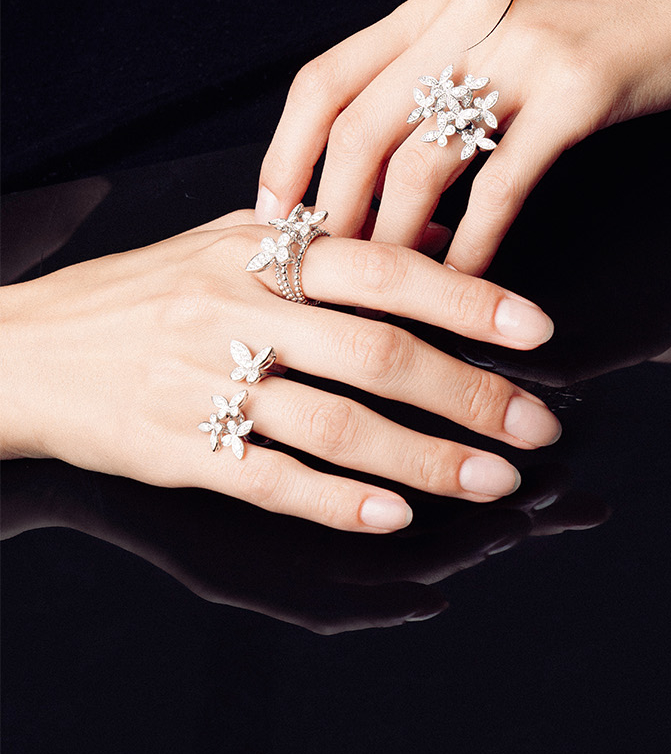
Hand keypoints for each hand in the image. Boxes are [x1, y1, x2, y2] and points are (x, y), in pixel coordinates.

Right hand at [0, 213, 557, 529]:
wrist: (32, 351)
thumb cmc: (141, 298)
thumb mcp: (227, 244)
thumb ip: (328, 242)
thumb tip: (440, 236)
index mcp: (259, 252)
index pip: (383, 267)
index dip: (466, 299)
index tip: (536, 329)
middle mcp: (238, 310)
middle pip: (377, 353)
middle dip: (470, 394)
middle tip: (537, 427)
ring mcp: (208, 382)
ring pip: (338, 426)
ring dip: (426, 460)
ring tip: (491, 483)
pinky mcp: (183, 448)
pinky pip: (275, 479)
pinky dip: (340, 502)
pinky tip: (394, 517)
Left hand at [256, 0, 670, 276]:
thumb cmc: (613, 28)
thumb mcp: (508, 36)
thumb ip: (443, 82)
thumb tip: (386, 175)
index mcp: (433, 8)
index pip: (323, 80)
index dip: (285, 156)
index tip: (272, 221)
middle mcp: (463, 19)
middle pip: (358, 129)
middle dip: (331, 216)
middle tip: (321, 283)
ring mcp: (520, 52)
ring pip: (421, 160)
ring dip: (396, 242)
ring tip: (390, 297)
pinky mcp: (576, 91)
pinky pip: (503, 184)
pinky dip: (474, 245)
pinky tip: (467, 286)